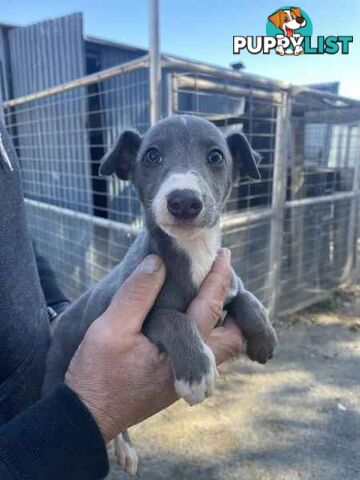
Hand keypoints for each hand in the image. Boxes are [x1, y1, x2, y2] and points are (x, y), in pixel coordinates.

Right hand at [65, 250, 242, 442]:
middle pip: (232, 338)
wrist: (86, 417)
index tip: (224, 256)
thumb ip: (136, 294)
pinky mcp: (176, 383)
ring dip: (221, 322)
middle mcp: (193, 368)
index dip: (219, 279)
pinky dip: (207, 333)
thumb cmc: (97, 373)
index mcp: (181, 350)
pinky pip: (205, 355)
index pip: (210, 308)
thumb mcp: (111, 328)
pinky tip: (191, 320)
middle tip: (223, 281)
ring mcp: (186, 378)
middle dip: (235, 309)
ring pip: (220, 349)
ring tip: (211, 296)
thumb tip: (157, 263)